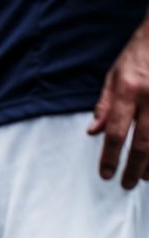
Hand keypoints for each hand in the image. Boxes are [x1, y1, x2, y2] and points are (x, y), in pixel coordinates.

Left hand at [88, 13, 148, 188]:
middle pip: (143, 142)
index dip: (109, 157)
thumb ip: (104, 105)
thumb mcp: (114, 75)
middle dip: (134, 168)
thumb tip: (93, 132)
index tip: (106, 173)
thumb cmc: (139, 54)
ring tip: (146, 177)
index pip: (115, 132)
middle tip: (127, 183)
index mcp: (128, 91)